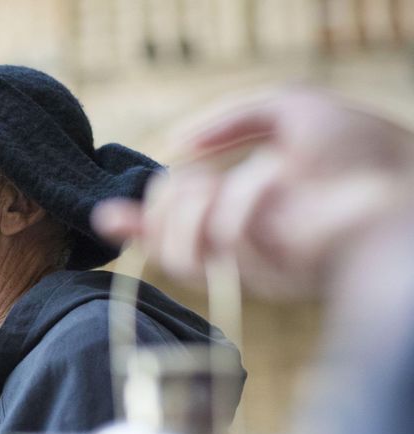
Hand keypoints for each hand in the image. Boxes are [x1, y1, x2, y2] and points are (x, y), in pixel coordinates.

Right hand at [93, 88, 413, 296]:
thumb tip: (178, 142)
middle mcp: (242, 246)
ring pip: (180, 250)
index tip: (107, 216)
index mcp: (242, 216)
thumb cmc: (362, 150)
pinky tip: (273, 178)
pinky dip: (242, 197)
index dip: (138, 226)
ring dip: (186, 209)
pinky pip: (226, 234)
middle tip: (183, 183)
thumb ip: (234, 117)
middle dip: (157, 210)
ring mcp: (253, 261)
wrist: (408, 185)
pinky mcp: (269, 266)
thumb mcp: (291, 109)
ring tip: (221, 183)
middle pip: (166, 244)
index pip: (175, 232)